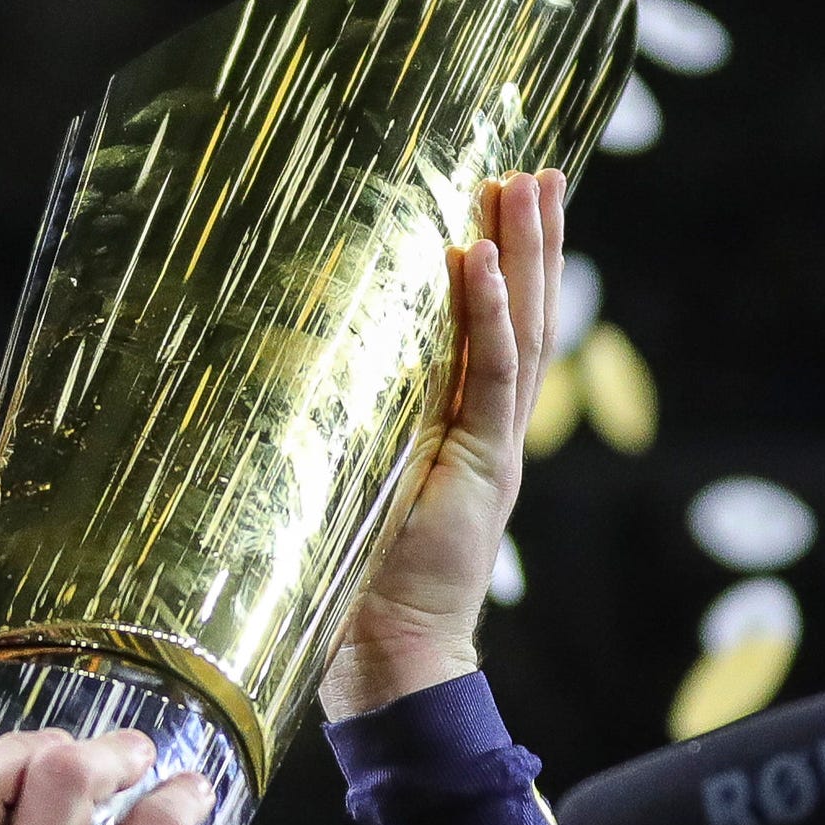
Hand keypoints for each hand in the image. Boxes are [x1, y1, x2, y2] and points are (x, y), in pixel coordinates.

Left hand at [320, 169, 566, 719]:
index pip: (499, 334)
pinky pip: (491, 375)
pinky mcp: (482, 463)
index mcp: (468, 433)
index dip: (510, 269)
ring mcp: (493, 445)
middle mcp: (492, 431)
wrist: (392, 654)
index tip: (510, 203)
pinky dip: (489, 315)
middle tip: (538, 170)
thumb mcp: (355, 482)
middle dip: (535, 242)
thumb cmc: (359, 578)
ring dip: (525, 256)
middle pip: (525, 317)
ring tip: (528, 187)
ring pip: (521, 331)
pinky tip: (482, 259)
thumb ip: (353, 430)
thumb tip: (286, 371)